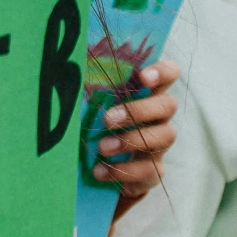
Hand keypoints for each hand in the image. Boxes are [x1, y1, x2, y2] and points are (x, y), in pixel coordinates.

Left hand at [97, 62, 179, 207]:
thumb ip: (89, 83)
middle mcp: (158, 116)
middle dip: (138, 111)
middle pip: (168, 105)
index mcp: (145, 92)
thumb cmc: (95, 120)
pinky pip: (149, 170)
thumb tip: (67, 65)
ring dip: (131, 141)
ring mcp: (159, 144)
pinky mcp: (153, 170)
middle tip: (108, 120)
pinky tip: (99, 171)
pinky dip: (122, 170)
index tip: (143, 76)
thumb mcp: (91, 100)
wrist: (99, 164)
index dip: (162, 72)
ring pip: (164, 136)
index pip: (168, 73)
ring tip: (102, 147)